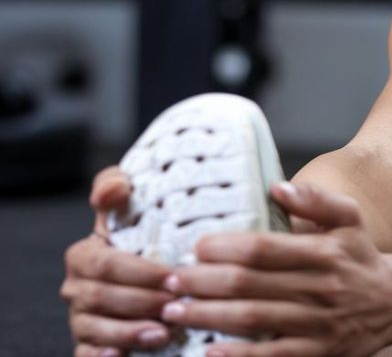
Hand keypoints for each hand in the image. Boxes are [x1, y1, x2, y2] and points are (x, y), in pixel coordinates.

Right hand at [61, 166, 174, 355]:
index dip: (139, 272)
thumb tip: (115, 187)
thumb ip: (117, 189)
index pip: (105, 264)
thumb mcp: (130, 211)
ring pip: (97, 328)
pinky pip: (87, 354)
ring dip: (130, 331)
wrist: (148, 278)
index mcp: (84, 256)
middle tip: (176, 304)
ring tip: (164, 333)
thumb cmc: (142, 241)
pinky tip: (123, 355)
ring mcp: (81, 319)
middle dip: (141, 302)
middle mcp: (77, 289)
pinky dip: (104, 355)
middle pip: (102, 297)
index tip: (173, 276)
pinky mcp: (89, 345)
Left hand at [161, 182, 391, 356]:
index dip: (225, 247)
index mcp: (324, 253)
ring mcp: (319, 325)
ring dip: (209, 316)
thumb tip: (276, 188)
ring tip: (175, 310)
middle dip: (203, 283)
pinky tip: (208, 351)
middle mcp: (321, 288)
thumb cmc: (363, 258)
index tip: (195, 247)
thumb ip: (317, 200)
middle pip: (251, 285)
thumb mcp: (350, 219)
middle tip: (168, 281)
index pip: (264, 248)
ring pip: (254, 320)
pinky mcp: (319, 353)